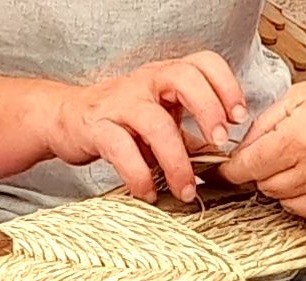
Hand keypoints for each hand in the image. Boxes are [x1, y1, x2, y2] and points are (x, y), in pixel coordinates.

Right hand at [45, 52, 247, 202]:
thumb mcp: (164, 121)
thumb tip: (228, 160)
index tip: (238, 118)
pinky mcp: (97, 128)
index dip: (226, 85)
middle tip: (220, 142)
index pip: (203, 63)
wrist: (66, 119)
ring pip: (155, 123)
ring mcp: (121, 103)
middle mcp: (145, 84)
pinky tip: (149, 192)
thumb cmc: (123, 122)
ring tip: (185, 190)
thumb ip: (194, 136)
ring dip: (177, 161)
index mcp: (167, 78)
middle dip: (208, 109)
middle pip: (183, 78)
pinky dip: (139, 175)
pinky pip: (121, 150)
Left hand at [220, 64, 305, 234]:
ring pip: (292, 207)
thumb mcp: (304, 94)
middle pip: (269, 189)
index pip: (248, 168)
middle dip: (271, 173)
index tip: (233, 170)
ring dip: (296, 191)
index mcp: (302, 138)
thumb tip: (242, 151)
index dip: (235, 169)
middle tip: (292, 156)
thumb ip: (266, 124)